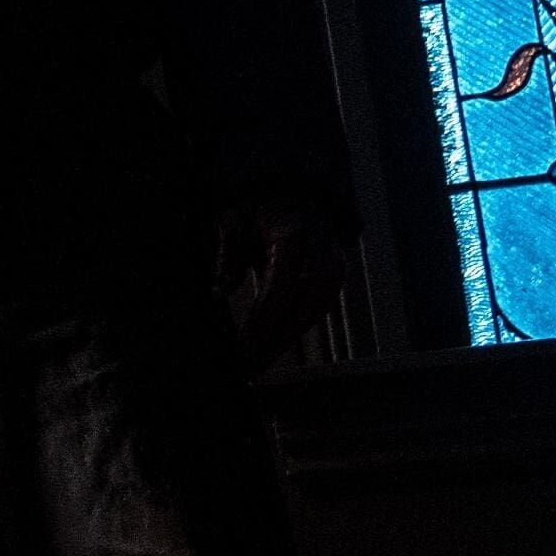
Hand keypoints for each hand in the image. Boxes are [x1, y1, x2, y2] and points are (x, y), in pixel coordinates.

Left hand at [216, 201, 346, 376]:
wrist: (290, 192)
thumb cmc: (258, 206)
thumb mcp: (236, 220)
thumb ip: (230, 254)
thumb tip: (221, 290)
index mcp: (295, 233)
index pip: (282, 285)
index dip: (263, 319)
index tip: (244, 345)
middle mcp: (321, 248)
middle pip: (309, 303)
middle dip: (280, 337)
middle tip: (251, 364)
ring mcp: (333, 260)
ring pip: (318, 308)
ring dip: (288, 337)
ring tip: (258, 362)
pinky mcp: (334, 273)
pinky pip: (318, 306)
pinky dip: (295, 328)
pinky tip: (271, 346)